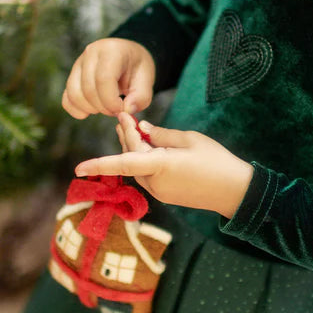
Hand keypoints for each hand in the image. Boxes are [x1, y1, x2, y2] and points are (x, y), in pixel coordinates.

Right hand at [62, 38, 154, 118]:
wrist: (128, 56)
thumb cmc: (137, 67)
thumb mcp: (147, 79)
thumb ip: (140, 96)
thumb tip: (126, 110)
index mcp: (112, 50)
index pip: (103, 79)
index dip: (111, 101)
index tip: (121, 108)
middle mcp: (91, 53)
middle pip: (89, 89)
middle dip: (103, 107)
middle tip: (117, 110)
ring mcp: (79, 63)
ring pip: (75, 94)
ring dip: (90, 109)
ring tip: (106, 108)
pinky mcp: (72, 75)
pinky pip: (66, 97)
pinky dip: (76, 109)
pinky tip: (89, 112)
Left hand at [75, 112, 253, 218]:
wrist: (235, 191)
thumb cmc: (216, 161)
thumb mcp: (190, 140)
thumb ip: (162, 134)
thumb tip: (142, 128)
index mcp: (160, 165)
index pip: (122, 163)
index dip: (98, 164)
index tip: (78, 168)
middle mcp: (155, 182)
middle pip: (129, 159)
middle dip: (125, 139)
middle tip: (121, 117)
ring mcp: (160, 192)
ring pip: (137, 168)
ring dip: (133, 149)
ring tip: (133, 128)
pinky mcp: (167, 195)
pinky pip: (148, 175)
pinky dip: (144, 160)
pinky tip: (149, 146)